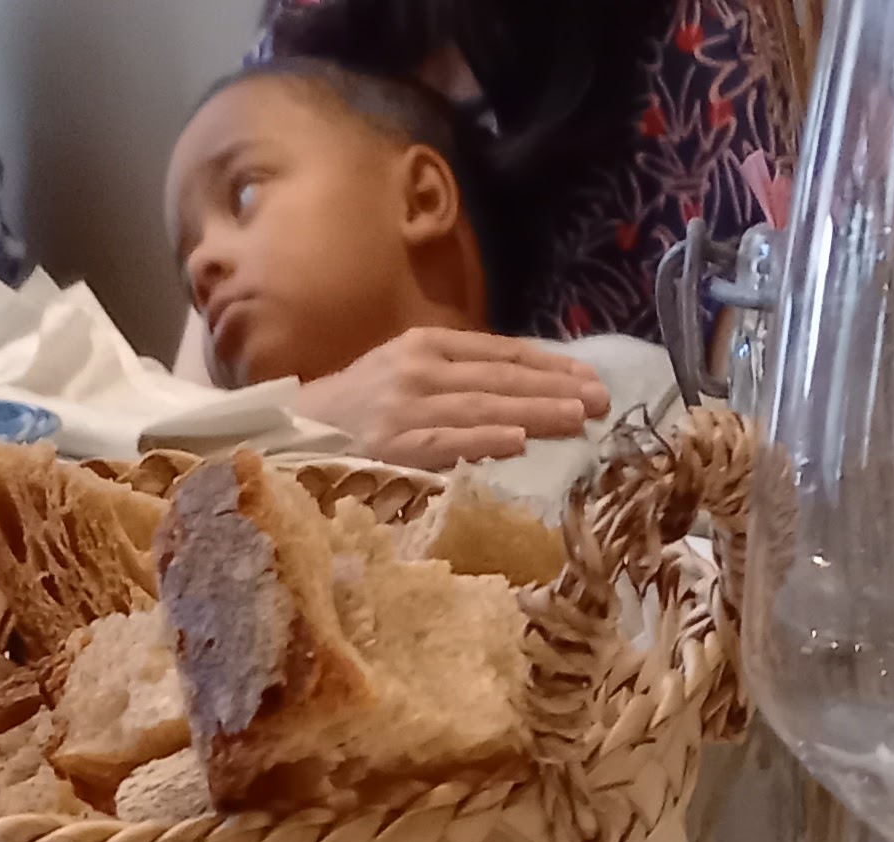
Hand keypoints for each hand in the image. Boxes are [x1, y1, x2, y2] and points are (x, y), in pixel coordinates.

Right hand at [305, 329, 609, 470]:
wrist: (291, 434)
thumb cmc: (356, 412)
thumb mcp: (406, 376)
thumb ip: (458, 379)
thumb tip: (522, 394)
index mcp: (427, 346)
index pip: (501, 353)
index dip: (550, 364)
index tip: (590, 378)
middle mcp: (420, 368)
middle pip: (502, 377)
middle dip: (556, 388)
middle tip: (602, 400)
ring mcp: (406, 406)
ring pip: (484, 406)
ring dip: (535, 412)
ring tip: (577, 419)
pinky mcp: (393, 443)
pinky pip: (447, 441)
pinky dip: (483, 438)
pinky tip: (517, 440)